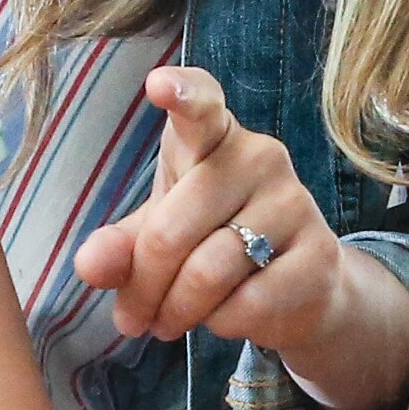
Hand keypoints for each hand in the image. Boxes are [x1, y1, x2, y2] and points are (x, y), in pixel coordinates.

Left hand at [67, 67, 408, 409]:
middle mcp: (259, 156)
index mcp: (213, 137)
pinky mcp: (319, 254)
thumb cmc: (215, 242)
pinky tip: (224, 318)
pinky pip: (247, 305)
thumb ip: (121, 247)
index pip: (201, 104)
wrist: (302, 288)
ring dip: (176, 312)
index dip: (182, 93)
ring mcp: (295, 202)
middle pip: (172, 231)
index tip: (159, 84)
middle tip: (134, 317)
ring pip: (207, 274)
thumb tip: (88, 265)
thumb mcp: (160, 236)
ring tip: (167, 323)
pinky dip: (221, 325)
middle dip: (144, 287)